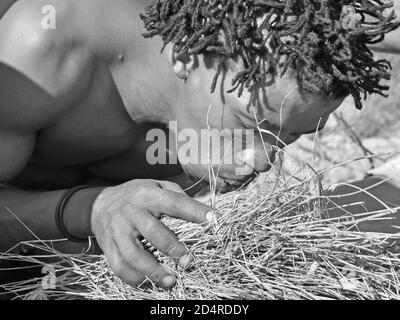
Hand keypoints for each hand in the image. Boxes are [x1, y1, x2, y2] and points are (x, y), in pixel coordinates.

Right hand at [91, 180, 213, 287]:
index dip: (194, 210)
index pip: (174, 202)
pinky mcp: (108, 246)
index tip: (213, 219)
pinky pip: (119, 266)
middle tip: (188, 261)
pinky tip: (147, 282)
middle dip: (171, 247)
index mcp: (148, 195)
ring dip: (153, 270)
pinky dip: (133, 277)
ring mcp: (118, 230)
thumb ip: (176, 194)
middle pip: (152, 230)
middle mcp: (132, 211)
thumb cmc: (137, 196)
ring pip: (132, 254)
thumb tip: (201, 209)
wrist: (100, 204)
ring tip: (171, 281)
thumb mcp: (156, 185)